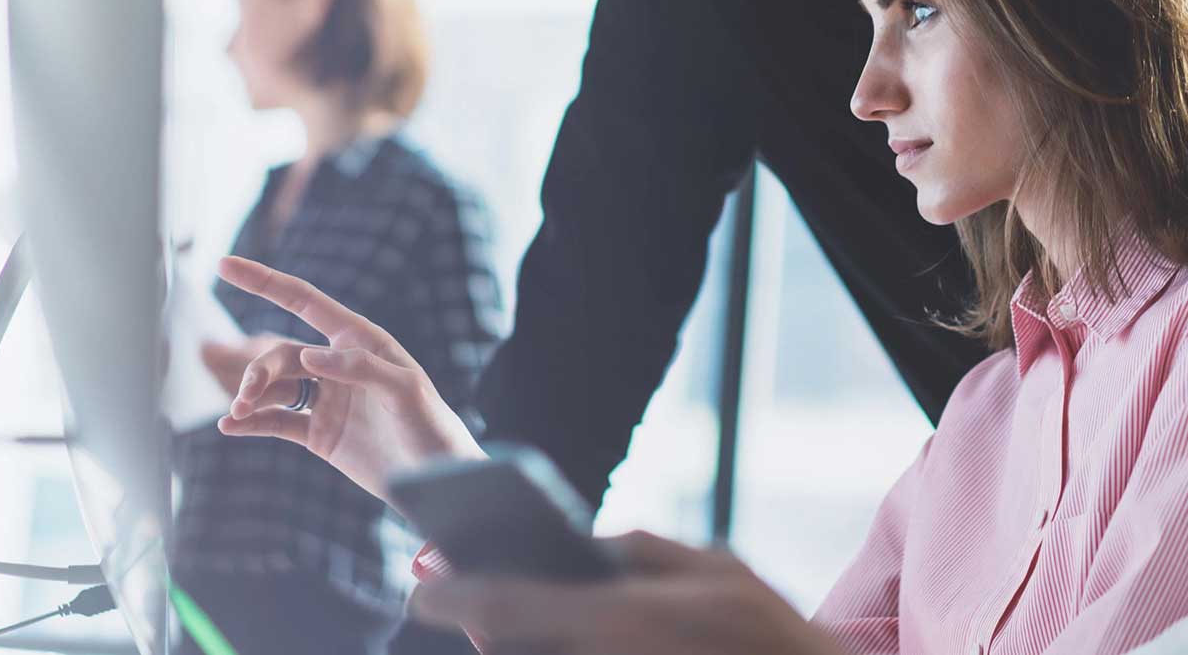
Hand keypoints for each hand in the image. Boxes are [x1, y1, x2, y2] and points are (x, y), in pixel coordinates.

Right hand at [214, 255, 481, 503]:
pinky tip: (230, 427)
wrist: (438, 477)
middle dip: (257, 370)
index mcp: (359, 340)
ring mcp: (327, 399)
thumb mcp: (404, 391)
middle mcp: (338, 365)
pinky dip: (252, 422)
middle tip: (244, 396)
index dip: (264, 282)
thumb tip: (308, 355)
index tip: (225, 264)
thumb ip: (359, 368)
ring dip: (250, 396)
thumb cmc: (431, 425)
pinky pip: (277, 421)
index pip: (304, 302)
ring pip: (275, 387)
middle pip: (282, 354)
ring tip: (235, 414)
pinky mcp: (320, 433)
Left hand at [410, 531, 845, 654]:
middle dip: (482, 621)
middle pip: (512, 644)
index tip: (421, 583)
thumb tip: (591, 543)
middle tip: (451, 595)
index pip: (508, 602)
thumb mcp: (714, 563)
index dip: (453, 593)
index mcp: (618, 614)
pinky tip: (553, 632)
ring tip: (499, 617)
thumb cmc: (766, 629)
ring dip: (517, 639)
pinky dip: (559, 647)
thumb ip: (642, 546)